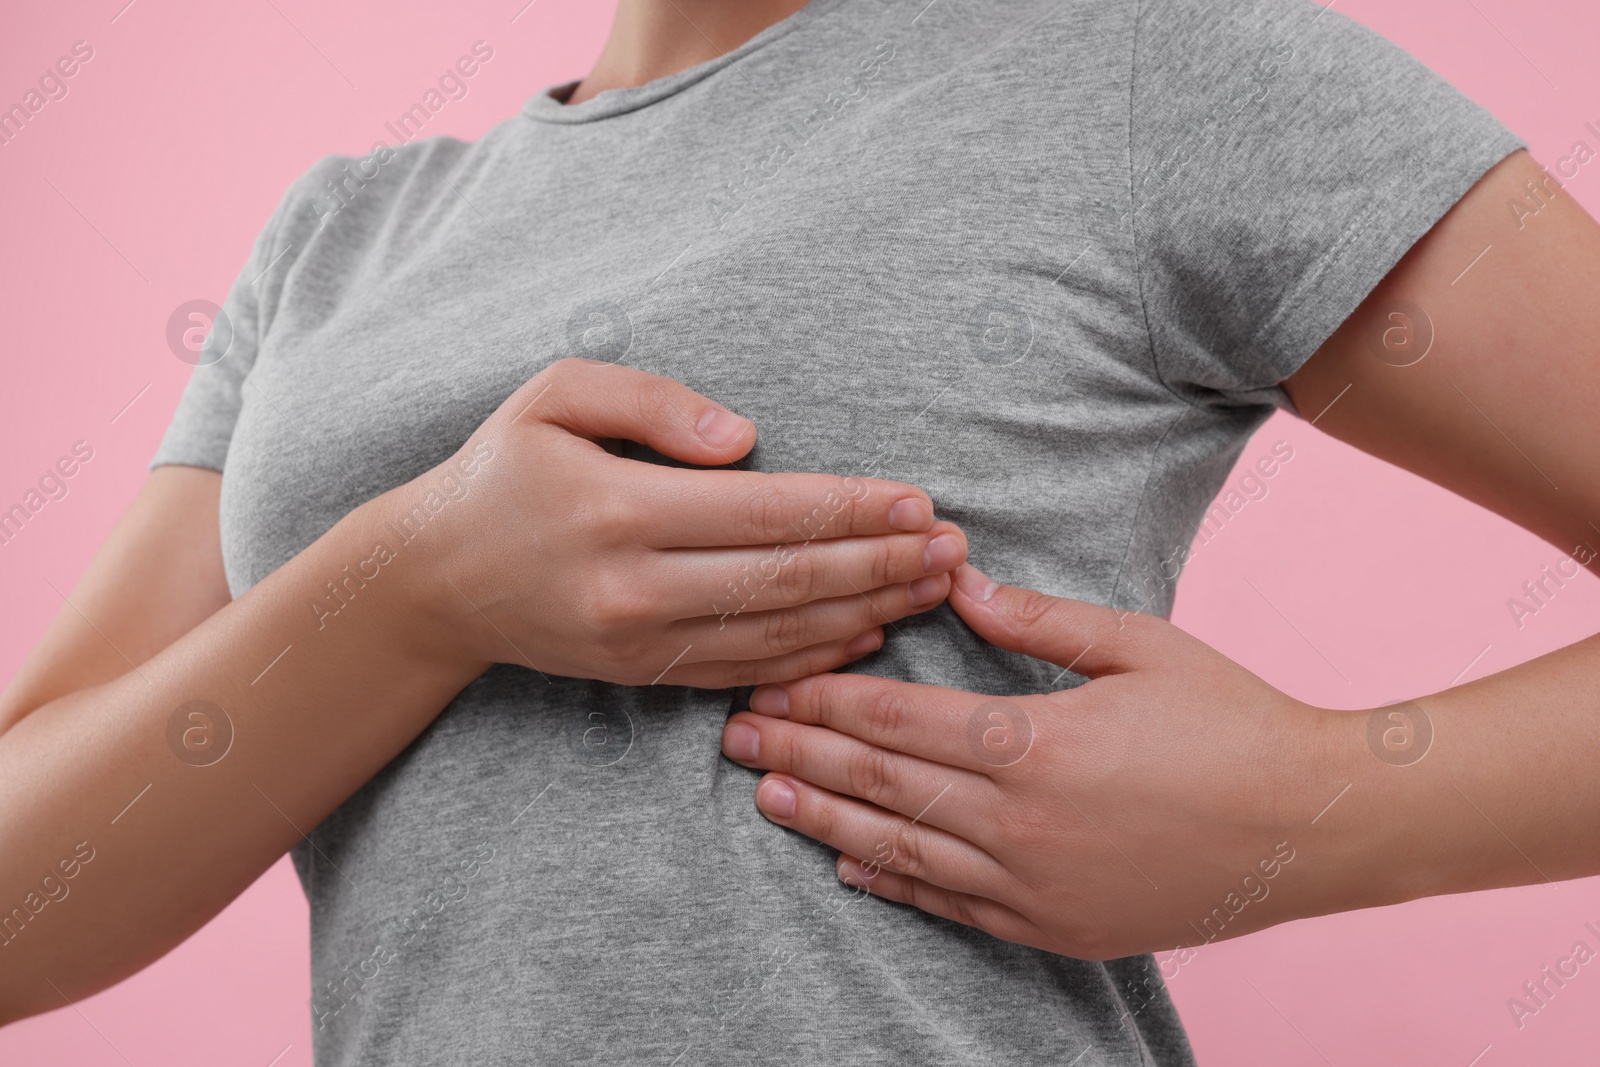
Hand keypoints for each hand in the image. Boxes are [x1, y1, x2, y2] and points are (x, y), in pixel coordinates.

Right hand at [382, 358, 966, 686]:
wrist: (436, 580)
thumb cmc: (504, 471)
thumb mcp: (554, 397)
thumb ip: (652, 401)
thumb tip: (747, 437)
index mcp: (620, 510)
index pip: (766, 512)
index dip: (851, 509)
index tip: (918, 500)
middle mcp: (635, 588)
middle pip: (788, 578)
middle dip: (882, 563)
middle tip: (955, 548)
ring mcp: (641, 642)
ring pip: (780, 633)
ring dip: (867, 610)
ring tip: (934, 586)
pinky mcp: (644, 674)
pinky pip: (748, 671)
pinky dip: (816, 655)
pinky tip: (869, 632)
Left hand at [719, 562, 1380, 959]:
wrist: (1315, 828)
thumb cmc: (1232, 723)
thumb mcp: (1138, 647)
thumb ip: (1039, 621)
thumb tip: (960, 586)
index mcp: (1032, 745)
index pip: (895, 723)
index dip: (824, 705)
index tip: (770, 688)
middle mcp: (1017, 825)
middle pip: (880, 787)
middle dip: (798, 759)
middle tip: (733, 740)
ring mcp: (1033, 888)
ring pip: (900, 852)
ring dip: (825, 824)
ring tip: (765, 800)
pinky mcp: (1056, 929)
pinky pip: (953, 909)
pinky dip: (895, 886)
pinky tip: (851, 870)